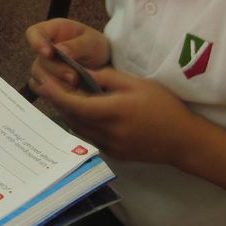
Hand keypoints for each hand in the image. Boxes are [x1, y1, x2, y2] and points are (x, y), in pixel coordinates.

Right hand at [25, 18, 110, 89]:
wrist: (104, 66)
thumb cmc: (95, 47)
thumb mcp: (92, 42)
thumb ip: (76, 45)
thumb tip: (59, 50)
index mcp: (53, 31)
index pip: (34, 33)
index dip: (36, 42)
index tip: (48, 53)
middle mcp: (45, 49)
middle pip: (39, 59)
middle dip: (56, 69)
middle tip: (73, 77)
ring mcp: (44, 66)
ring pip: (39, 75)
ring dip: (56, 82)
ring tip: (76, 84)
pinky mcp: (46, 81)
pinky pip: (41, 88)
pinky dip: (53, 91)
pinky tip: (68, 92)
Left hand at [29, 62, 200, 163]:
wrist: (183, 141)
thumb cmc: (164, 107)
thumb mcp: (136, 84)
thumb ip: (106, 77)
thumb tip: (82, 72)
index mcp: (111, 112)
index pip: (72, 103)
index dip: (54, 93)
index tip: (42, 81)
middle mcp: (106, 132)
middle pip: (70, 117)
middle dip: (56, 101)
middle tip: (46, 85)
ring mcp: (108, 146)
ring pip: (77, 128)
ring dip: (67, 113)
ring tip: (59, 97)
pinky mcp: (113, 154)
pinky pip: (88, 137)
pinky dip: (80, 124)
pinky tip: (80, 113)